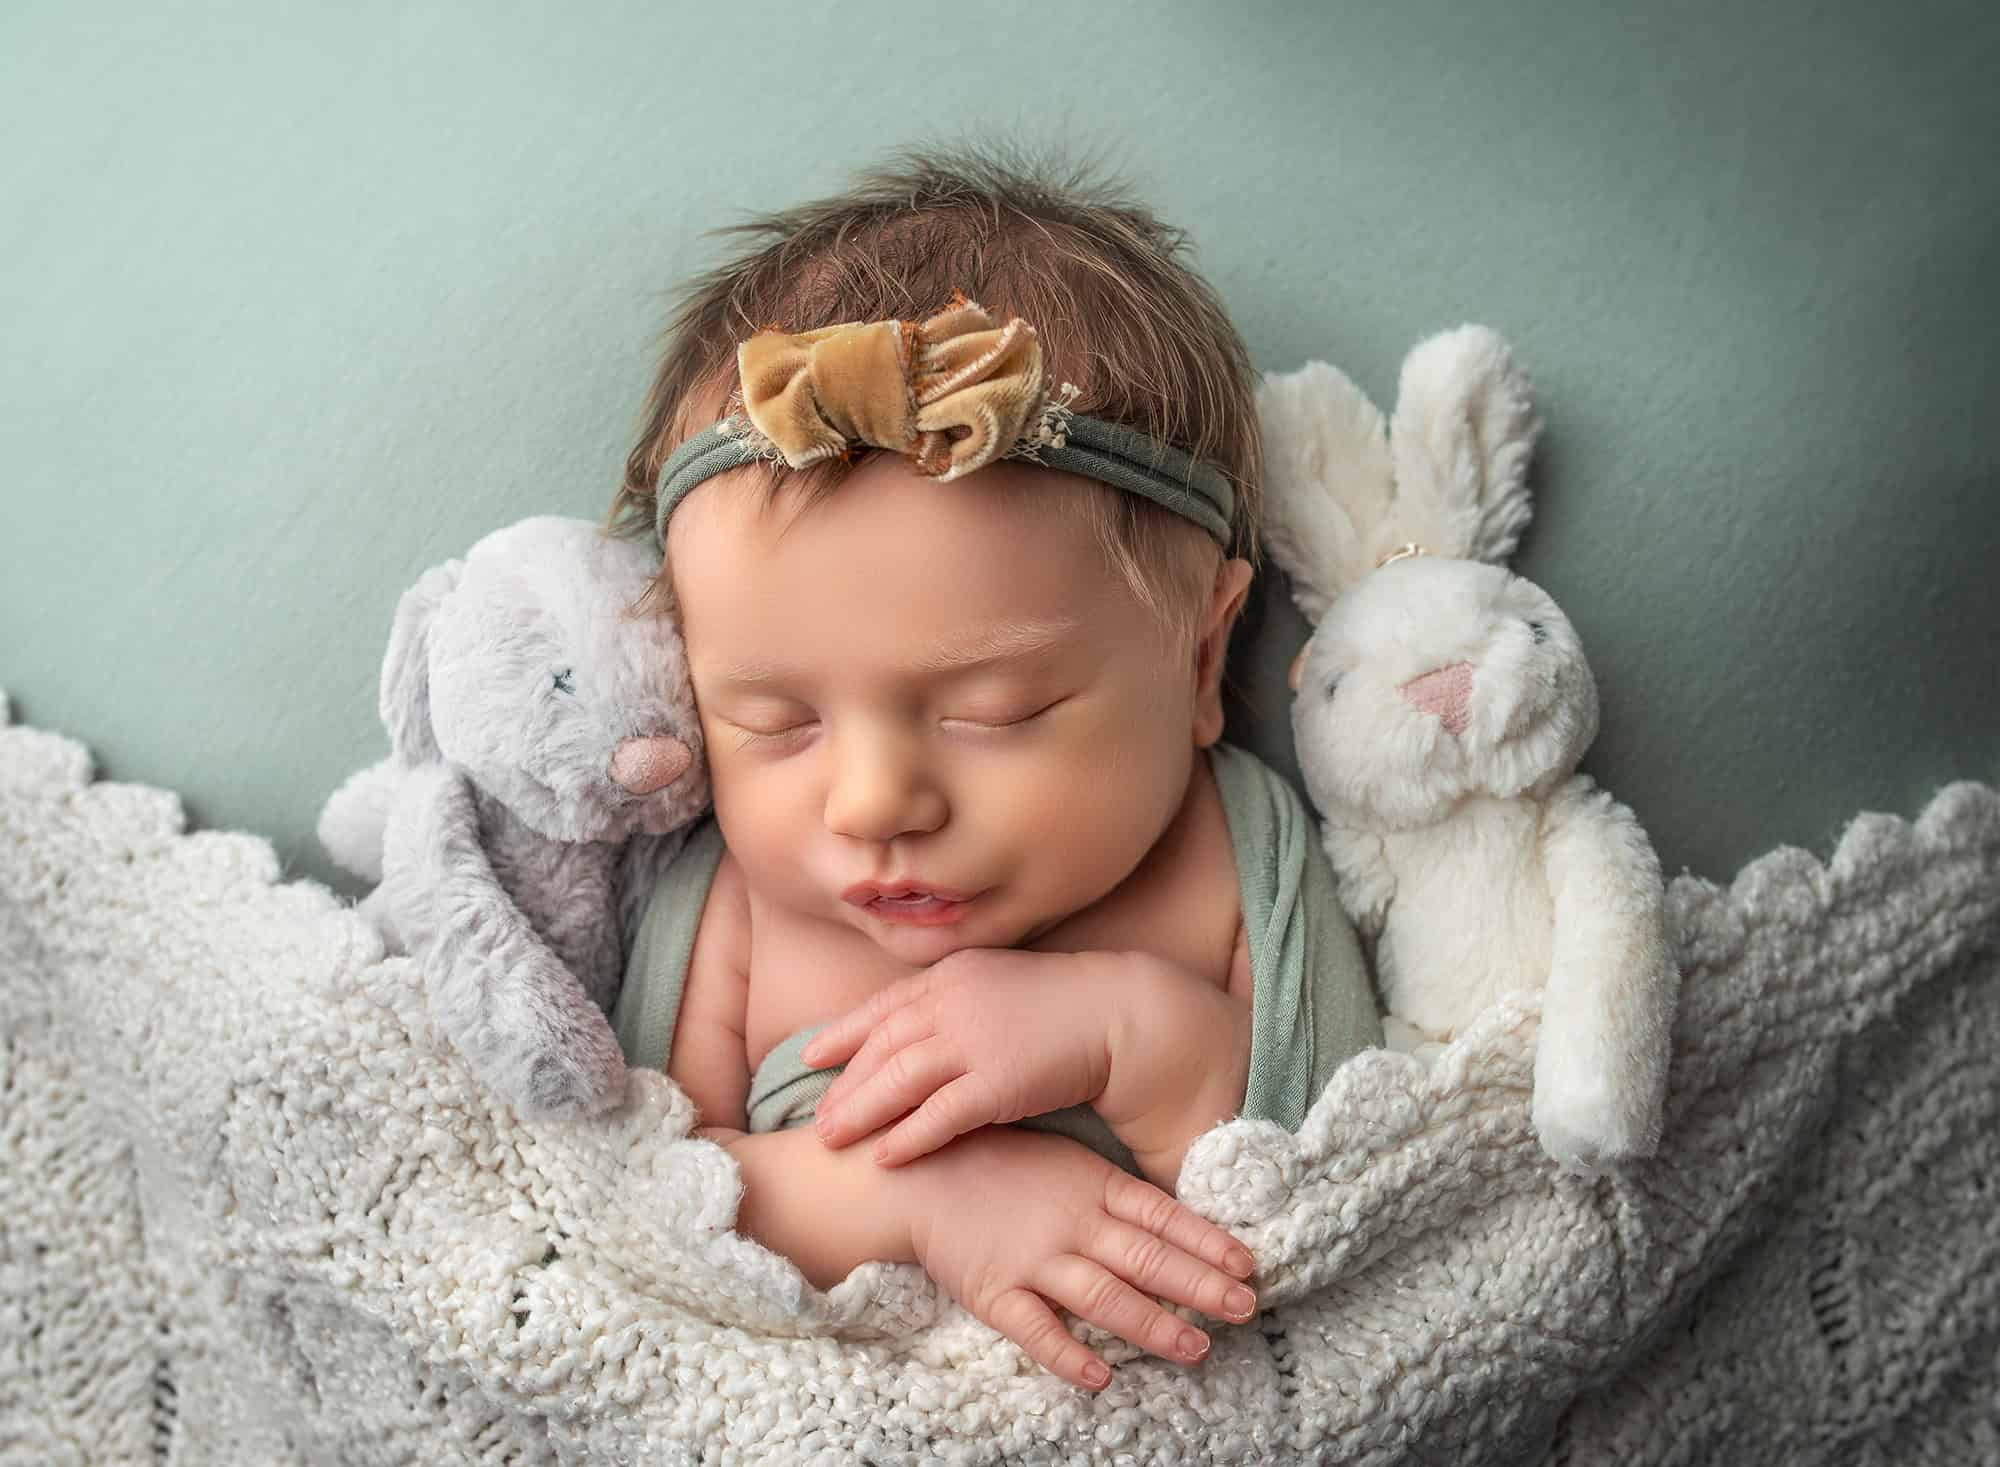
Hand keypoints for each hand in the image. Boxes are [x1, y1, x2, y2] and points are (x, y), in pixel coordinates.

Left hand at [804, 948, 1127, 1166]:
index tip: (809, 1055)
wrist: (1120, 1015)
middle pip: (881, 1047)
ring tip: (832, 1138)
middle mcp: (954, 1002)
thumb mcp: (997, 983)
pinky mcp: (998, 1081)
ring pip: (898, 1081)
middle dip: (844, 1082)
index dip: (842, 1032)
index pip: (883, 1007)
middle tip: (816, 1115)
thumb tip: (918, 1026)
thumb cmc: (1063, 1005)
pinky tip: (884, 1157)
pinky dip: (907, 1136)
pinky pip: (940, 1115)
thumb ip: (956, 999)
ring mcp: (974, 1041)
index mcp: (952, 975)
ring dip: (860, 1111)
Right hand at [901, 1126, 1259, 1389]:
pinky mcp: (993, 1291)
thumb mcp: (1060, 1158)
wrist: (911, 1169)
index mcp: (1090, 1183)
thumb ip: (1108, 1189)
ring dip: (1153, 1326)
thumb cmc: (992, 1158)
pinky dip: (1070, 1355)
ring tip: (1196, 1350)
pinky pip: (1036, 1330)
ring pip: (1104, 1297)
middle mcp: (1069, 1221)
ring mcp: (1031, 1258)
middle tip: (1245, 1310)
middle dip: (1200, 1287)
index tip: (1247, 1265)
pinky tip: (1102, 1377)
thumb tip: (1167, 1219)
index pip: (1162, 1215)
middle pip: (1146, 1258)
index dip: (1207, 1240)